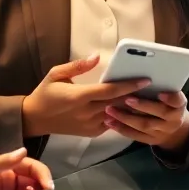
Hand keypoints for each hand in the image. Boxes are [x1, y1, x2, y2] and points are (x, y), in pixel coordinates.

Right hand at [22, 55, 148, 138]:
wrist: (35, 119)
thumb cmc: (46, 93)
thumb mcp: (56, 74)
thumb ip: (77, 66)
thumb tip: (97, 57)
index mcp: (78, 96)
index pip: (110, 91)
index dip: (129, 85)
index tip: (145, 80)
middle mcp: (87, 112)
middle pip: (118, 103)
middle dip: (136, 95)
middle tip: (154, 88)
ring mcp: (90, 125)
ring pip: (117, 115)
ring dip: (132, 107)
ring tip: (148, 98)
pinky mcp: (91, 132)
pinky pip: (111, 124)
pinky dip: (122, 116)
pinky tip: (132, 108)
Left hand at [103, 90, 188, 152]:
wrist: (174, 129)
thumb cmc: (167, 104)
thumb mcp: (171, 95)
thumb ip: (161, 87)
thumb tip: (139, 76)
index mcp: (179, 105)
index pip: (178, 101)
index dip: (170, 98)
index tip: (160, 93)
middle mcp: (173, 120)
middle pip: (159, 113)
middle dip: (142, 106)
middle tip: (126, 99)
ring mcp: (162, 132)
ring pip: (144, 125)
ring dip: (126, 118)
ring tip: (111, 110)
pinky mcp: (151, 140)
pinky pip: (135, 135)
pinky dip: (122, 129)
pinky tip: (110, 122)